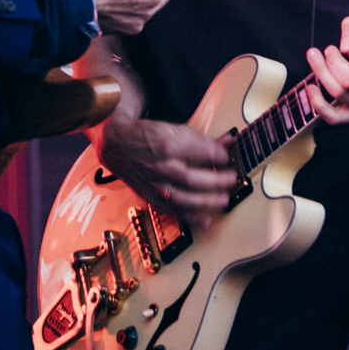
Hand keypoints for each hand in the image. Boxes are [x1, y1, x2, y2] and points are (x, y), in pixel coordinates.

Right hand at [98, 114, 236, 228]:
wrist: (116, 146)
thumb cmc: (146, 136)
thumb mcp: (173, 128)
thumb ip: (203, 138)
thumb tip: (227, 143)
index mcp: (168, 143)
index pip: (203, 152)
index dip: (221, 156)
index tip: (228, 157)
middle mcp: (161, 165)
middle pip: (194, 179)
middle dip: (218, 182)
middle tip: (231, 179)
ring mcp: (156, 184)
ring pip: (185, 198)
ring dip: (208, 202)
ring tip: (224, 200)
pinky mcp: (152, 197)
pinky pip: (173, 210)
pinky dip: (190, 218)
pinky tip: (205, 221)